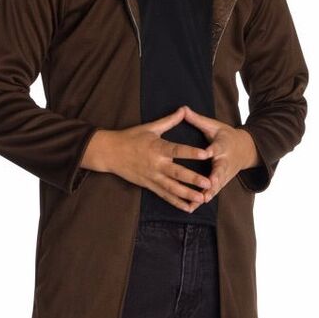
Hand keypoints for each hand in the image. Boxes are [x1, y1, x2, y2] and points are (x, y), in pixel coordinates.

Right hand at [82, 106, 213, 211]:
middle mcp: (156, 164)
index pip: (177, 150)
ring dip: (187, 194)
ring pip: (172, 188)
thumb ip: (170, 121)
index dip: (191, 152)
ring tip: (201, 199)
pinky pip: (164, 196)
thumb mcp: (150, 127)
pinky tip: (188, 208)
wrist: (110, 153)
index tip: (206, 154)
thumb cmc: (131, 138)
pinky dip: (176, 202)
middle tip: (208, 183)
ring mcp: (152, 177)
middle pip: (177, 173)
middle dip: (193, 179)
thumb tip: (184, 109)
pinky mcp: (149, 186)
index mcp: (157, 148)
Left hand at [178, 105, 261, 209]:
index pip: (217, 148)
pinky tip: (191, 208)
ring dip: (208, 193)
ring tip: (199, 201)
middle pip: (219, 171)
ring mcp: (224, 174)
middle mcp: (224, 162)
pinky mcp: (221, 183)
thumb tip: (183, 108)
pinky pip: (211, 192)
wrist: (246, 150)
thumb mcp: (215, 126)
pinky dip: (202, 200)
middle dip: (215, 179)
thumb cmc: (226, 136)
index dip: (212, 150)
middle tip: (209, 185)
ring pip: (216, 186)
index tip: (207, 153)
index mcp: (223, 146)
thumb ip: (198, 120)